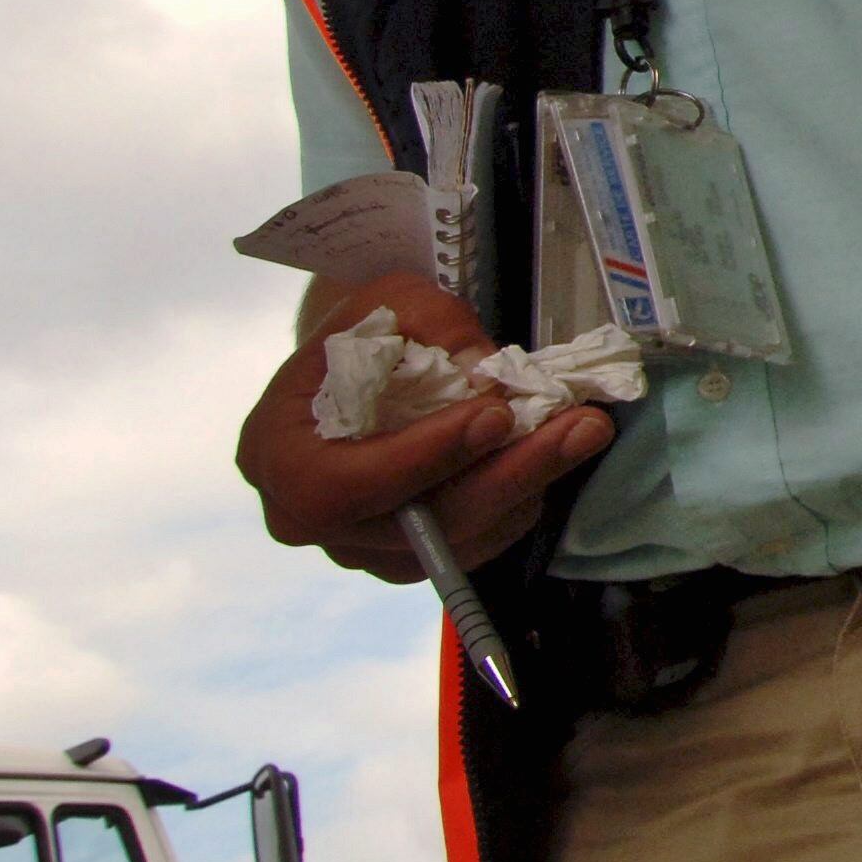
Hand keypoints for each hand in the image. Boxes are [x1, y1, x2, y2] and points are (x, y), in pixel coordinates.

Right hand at [236, 271, 613, 582]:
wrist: (350, 373)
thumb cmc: (360, 336)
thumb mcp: (385, 302)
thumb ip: (429, 323)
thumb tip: (484, 371)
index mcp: (274, 456)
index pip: (341, 484)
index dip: (421, 458)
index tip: (496, 414)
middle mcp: (307, 520)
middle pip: (412, 525)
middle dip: (505, 475)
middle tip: (580, 427)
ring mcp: (359, 548)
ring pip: (452, 542)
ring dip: (527, 488)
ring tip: (586, 432)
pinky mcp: (407, 559)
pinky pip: (472, 547)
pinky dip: (519, 504)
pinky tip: (557, 456)